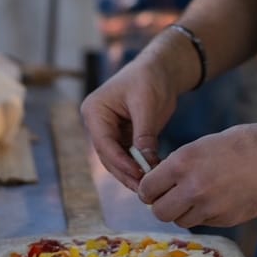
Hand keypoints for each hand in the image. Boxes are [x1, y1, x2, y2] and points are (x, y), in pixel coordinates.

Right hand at [80, 57, 176, 191]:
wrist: (161, 69)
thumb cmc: (150, 78)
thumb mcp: (147, 104)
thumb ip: (144, 133)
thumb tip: (146, 162)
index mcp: (95, 111)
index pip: (104, 143)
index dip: (121, 162)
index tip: (139, 174)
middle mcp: (98, 124)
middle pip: (109, 155)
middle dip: (126, 172)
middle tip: (144, 188)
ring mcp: (109, 131)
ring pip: (117, 160)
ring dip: (132, 173)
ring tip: (148, 187)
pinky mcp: (123, 136)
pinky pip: (128, 156)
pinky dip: (138, 166)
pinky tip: (152, 176)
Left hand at [136, 123, 256, 228]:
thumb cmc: (241, 143)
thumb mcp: (202, 146)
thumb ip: (179, 166)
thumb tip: (160, 182)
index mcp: (182, 163)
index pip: (147, 189)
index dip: (149, 190)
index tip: (154, 188)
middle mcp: (192, 187)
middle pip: (159, 212)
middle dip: (163, 205)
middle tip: (172, 196)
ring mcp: (209, 207)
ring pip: (181, 221)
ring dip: (184, 212)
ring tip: (198, 196)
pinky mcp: (225, 220)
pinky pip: (203, 223)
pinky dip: (204, 215)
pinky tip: (218, 199)